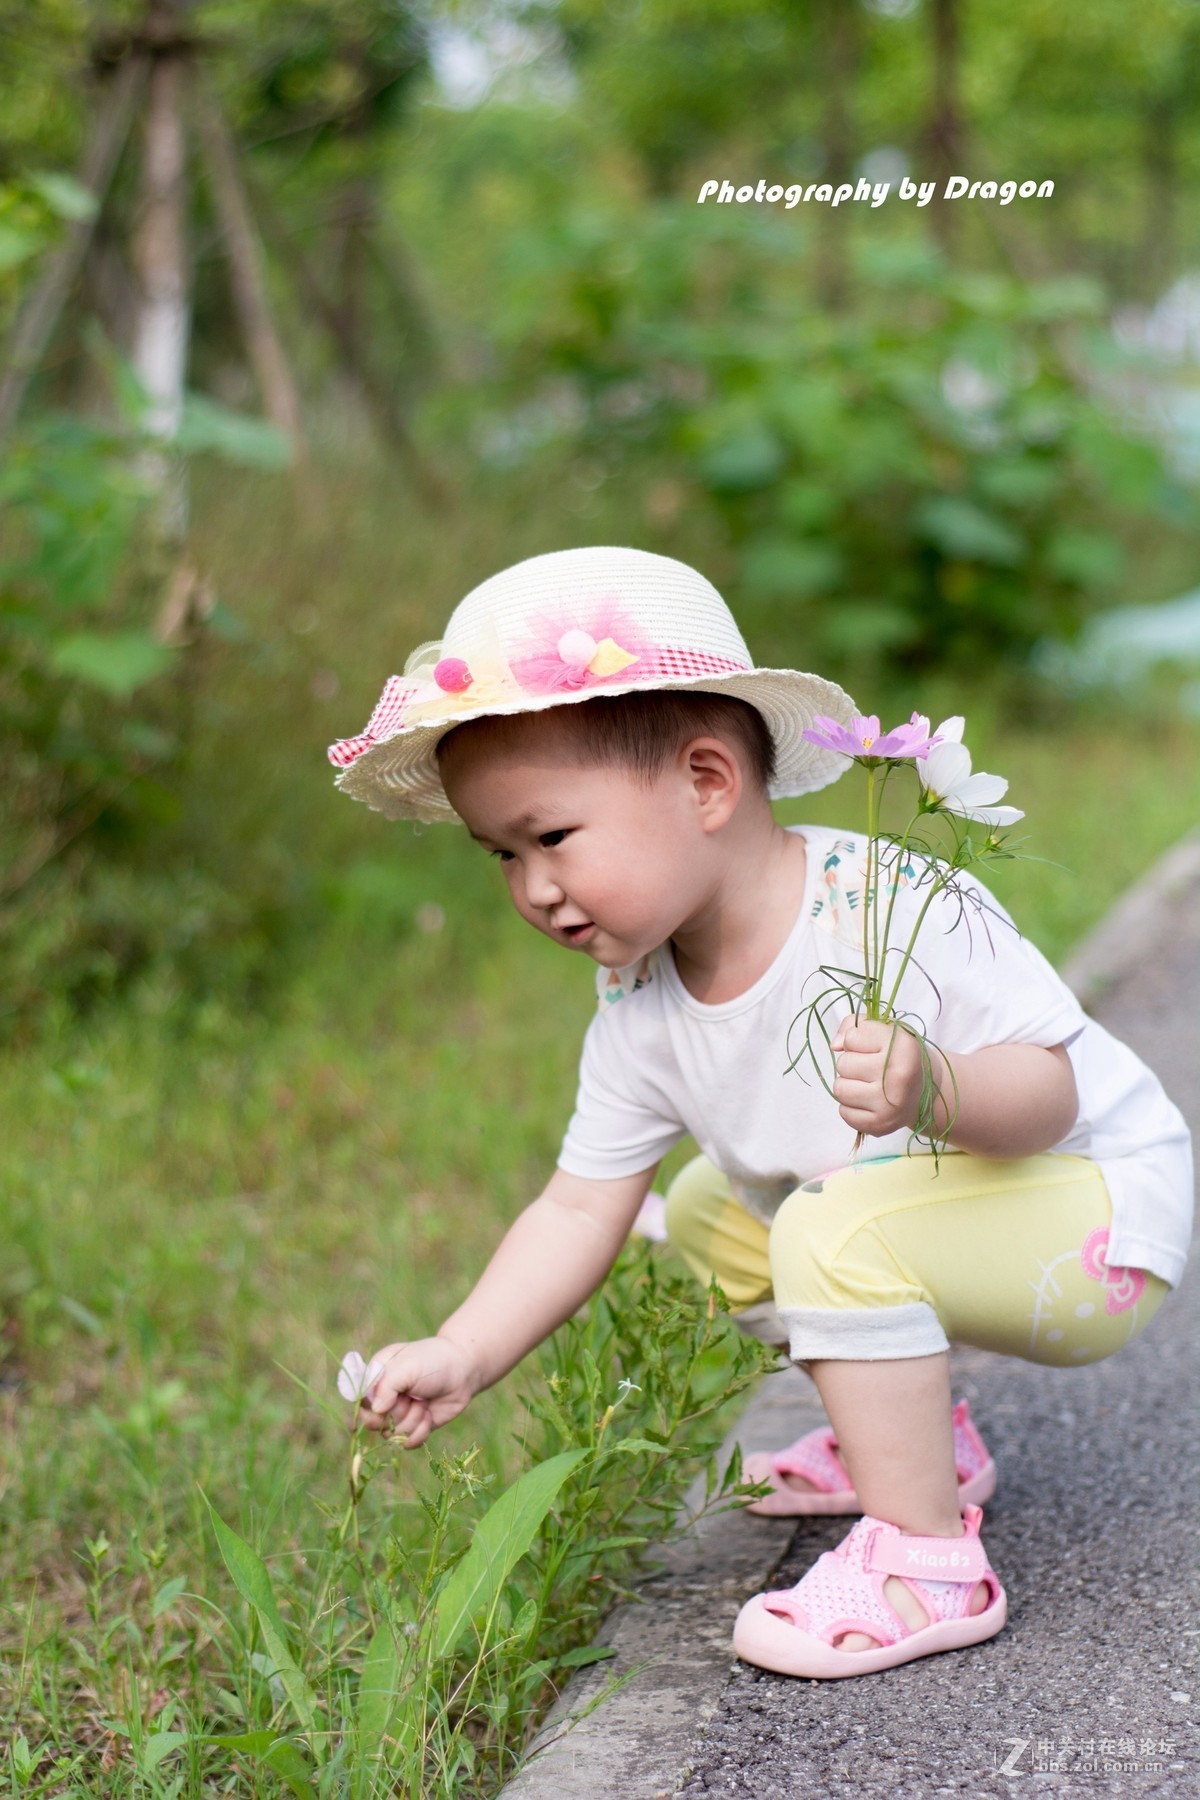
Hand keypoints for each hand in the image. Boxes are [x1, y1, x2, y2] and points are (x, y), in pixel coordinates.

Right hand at [356, 1335, 478, 1448]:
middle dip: (395, 1413)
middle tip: (410, 1398)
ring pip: (391, 1434)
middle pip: (373, 1421)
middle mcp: (384, 1397)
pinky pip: (407, 1443)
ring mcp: (398, 1414)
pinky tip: (429, 1416)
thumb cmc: (433, 1361)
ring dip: (411, 1420)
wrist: (463, 1372)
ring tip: (424, 1402)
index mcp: (377, 1376)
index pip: (359, 1400)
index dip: (370, 1406)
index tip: (386, 1401)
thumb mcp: (408, 1366)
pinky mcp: (413, 1428)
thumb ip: (387, 1386)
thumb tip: (375, 1411)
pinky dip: (420, 1432)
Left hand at [830, 1015, 939, 1137]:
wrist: (925, 1091)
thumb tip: (834, 1046)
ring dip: (848, 1085)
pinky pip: (843, 1112)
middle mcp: (898, 1076)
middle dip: (851, 1063)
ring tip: (867, 1084)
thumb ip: (853, 1026)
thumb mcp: (885, 1030)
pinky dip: (851, 1106)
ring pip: (839, 1089)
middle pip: (843, 1064)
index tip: (873, 1047)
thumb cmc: (899, 1056)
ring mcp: (889, 1104)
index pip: (852, 1037)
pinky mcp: (879, 1125)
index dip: (856, 1040)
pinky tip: (868, 1101)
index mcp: (902, 1047)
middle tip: (870, 1068)